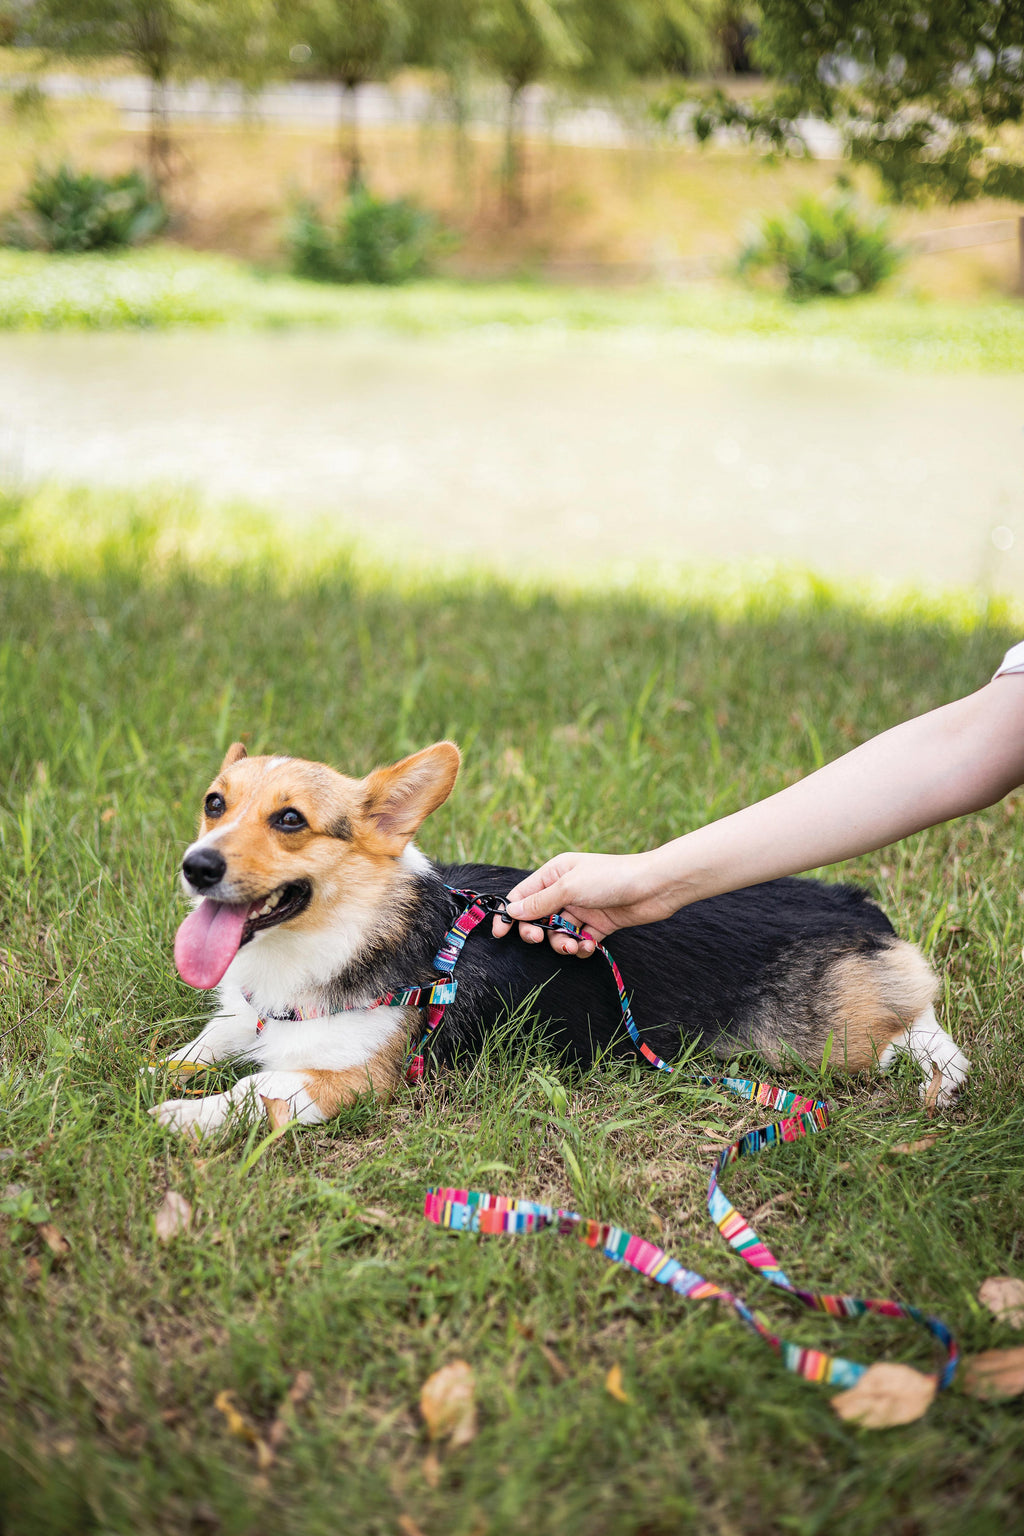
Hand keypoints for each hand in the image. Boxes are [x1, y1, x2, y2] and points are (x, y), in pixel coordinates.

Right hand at [491, 850, 674, 955]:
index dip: (510, 914)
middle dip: (536, 931)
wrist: (653, 887)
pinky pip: (580, 941)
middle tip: (538, 939)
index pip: (523, 896)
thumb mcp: (569, 888)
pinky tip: (589, 945)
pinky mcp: (598, 925)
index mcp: (555, 874)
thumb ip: (540, 902)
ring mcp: (582, 909)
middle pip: (538, 917)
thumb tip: (512, 911)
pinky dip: (581, 947)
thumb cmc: (611, 878)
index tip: (500, 933)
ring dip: (561, 943)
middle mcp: (565, 891)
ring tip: (573, 945)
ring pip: (559, 933)